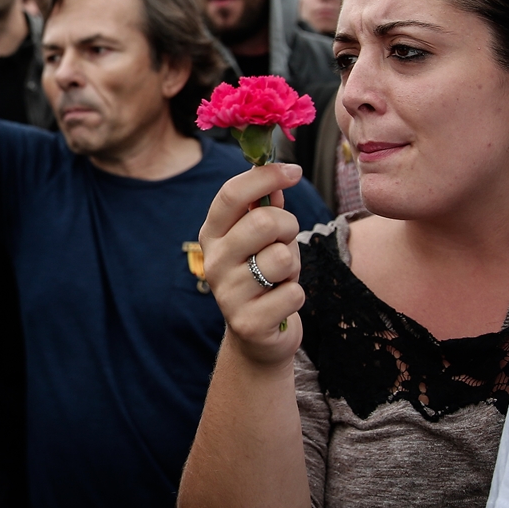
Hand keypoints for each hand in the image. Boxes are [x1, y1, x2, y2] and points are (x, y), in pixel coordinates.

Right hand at [199, 164, 306, 367]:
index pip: (232, 194)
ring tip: (281, 277)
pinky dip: (295, 296)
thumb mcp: (262, 239)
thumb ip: (266, 208)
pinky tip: (280, 303)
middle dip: (288, 227)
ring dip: (293, 266)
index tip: (293, 171)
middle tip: (285, 241)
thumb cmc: (263, 275)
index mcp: (212, 234)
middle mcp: (213, 261)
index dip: (265, 176)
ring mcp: (227, 293)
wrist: (257, 336)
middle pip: (264, 221)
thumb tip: (277, 176)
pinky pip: (293, 293)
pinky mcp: (247, 322)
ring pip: (282, 258)